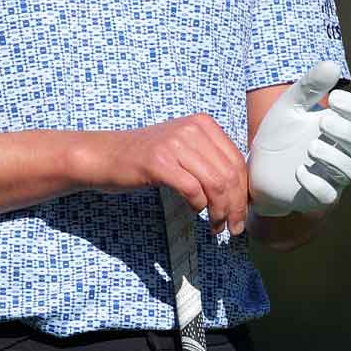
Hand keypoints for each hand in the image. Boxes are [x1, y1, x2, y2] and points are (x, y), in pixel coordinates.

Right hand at [84, 113, 249, 235]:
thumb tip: (241, 191)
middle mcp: (191, 129)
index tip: (242, 213)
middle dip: (236, 207)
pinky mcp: (159, 162)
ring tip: (217, 226)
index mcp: (203, 123)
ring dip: (220, 211)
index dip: (244, 192)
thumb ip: (210, 159)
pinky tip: (195, 212)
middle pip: (230, 174)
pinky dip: (199, 206)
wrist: (106, 155)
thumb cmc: (146, 157)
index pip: (237, 161)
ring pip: (215, 184)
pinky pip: (193, 190)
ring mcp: (174, 144)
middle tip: (233, 227)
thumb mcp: (183, 148)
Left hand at [248, 62, 350, 215]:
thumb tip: (332, 64)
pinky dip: (316, 183)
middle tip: (324, 121)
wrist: (257, 168)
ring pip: (349, 170)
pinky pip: (327, 195)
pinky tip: (299, 171)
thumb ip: (309, 87)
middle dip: (346, 131)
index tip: (334, 98)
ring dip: (333, 157)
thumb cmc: (280, 135)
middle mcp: (339, 151)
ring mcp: (330, 175)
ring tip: (311, 147)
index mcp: (337, 126)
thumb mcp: (289, 106)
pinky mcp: (315, 196)